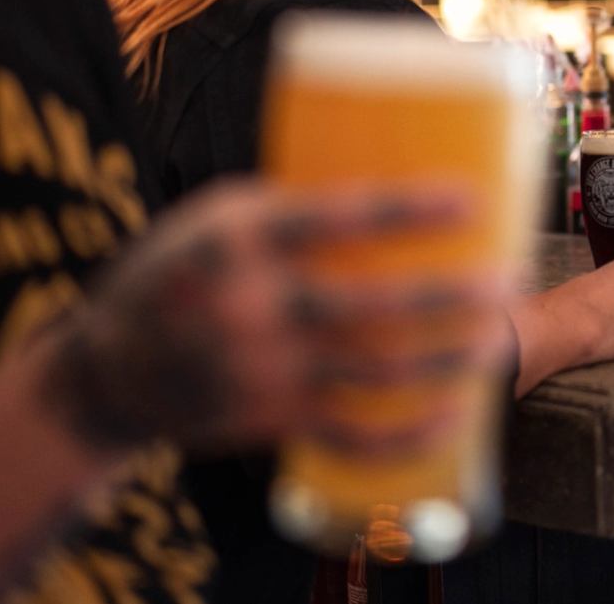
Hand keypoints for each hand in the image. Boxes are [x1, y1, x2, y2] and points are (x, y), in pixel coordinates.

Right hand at [42, 180, 509, 454]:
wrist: (105, 375)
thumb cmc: (177, 272)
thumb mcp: (215, 218)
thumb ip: (289, 206)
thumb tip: (388, 181)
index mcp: (238, 238)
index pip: (337, 215)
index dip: (409, 207)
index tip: (472, 196)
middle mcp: (250, 305)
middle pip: (371, 304)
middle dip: (450, 295)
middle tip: (508, 277)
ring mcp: (261, 370)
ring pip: (373, 371)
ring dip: (445, 359)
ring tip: (495, 339)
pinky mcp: (268, 419)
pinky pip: (350, 432)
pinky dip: (408, 431)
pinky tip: (455, 415)